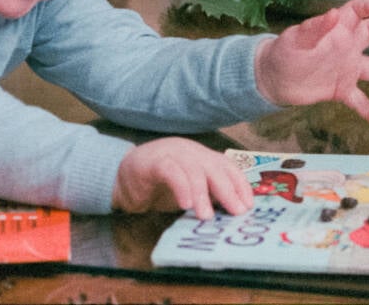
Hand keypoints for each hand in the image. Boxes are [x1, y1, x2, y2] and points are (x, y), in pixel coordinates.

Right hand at [112, 138, 252, 218]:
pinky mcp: (152, 161)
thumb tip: (232, 213)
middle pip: (214, 167)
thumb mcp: (189, 193)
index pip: (227, 166)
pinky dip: (181, 187)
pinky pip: (171, 171)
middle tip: (236, 212)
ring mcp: (171, 153)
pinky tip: (186, 205)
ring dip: (203, 194)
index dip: (240, 184)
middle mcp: (189, 151)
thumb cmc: (159, 187)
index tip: (248, 206)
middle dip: (228, 191)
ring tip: (206, 216)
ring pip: (193, 169)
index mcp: (201, 156)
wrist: (121, 178)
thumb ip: (208, 197)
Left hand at [255, 0, 368, 126]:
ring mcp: (347, 69)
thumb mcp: (296, 38)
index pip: (357, 11)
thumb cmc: (284, 52)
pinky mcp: (342, 90)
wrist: (274, 80)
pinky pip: (361, 100)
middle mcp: (346, 46)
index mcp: (335, 29)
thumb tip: (334, 13)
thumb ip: (315, 27)